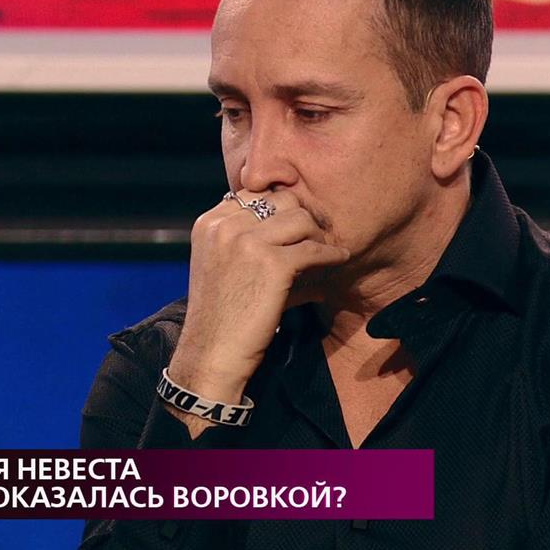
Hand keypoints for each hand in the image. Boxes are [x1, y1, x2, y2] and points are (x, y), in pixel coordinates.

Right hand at [166, 189, 348, 432]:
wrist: (211, 355)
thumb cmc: (221, 317)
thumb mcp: (220, 265)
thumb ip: (244, 240)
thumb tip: (292, 224)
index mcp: (209, 223)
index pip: (255, 194)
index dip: (282, 207)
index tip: (300, 222)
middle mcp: (225, 226)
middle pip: (282, 200)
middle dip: (304, 216)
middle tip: (320, 233)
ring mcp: (247, 242)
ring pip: (301, 219)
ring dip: (319, 234)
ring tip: (329, 250)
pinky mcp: (271, 263)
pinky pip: (314, 249)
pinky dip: (331, 255)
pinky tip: (340, 260)